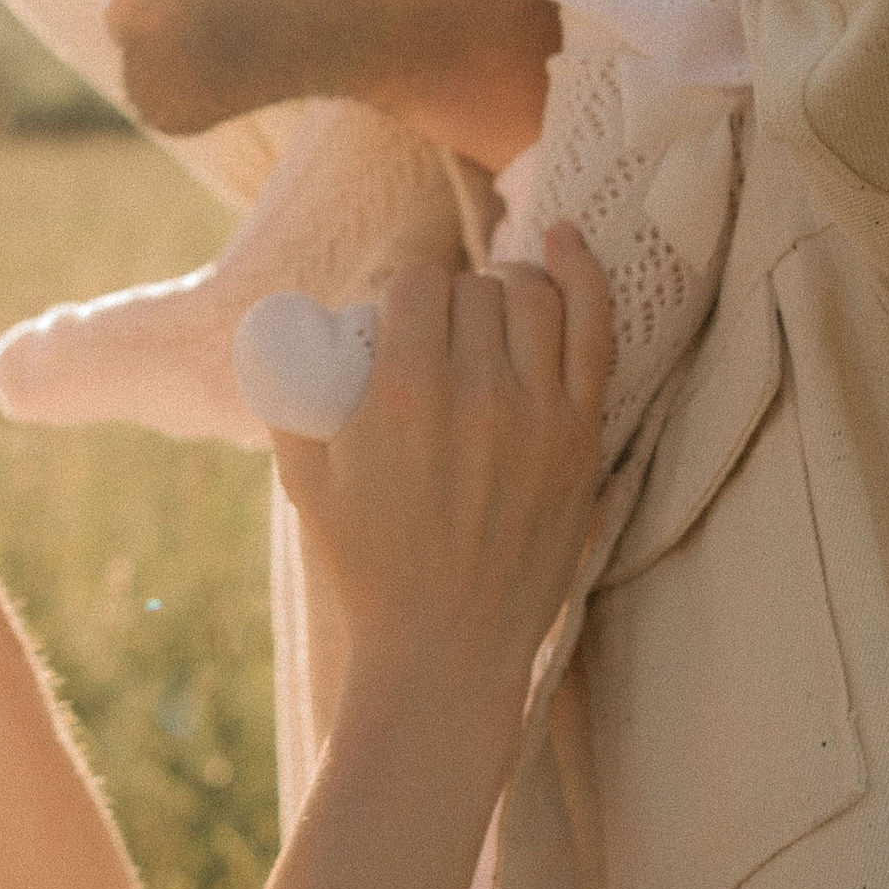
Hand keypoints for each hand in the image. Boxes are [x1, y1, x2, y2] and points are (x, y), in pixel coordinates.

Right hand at [272, 235, 609, 758]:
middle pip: (475, 288)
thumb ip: (292, 401)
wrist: (446, 648)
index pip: (418, 284)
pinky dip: (583, 274)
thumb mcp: (306, 480)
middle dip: (454, 297)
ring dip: (509, 285)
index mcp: (404, 393)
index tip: (401, 312)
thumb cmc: (369, 568)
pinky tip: (566, 240)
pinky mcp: (582, 438)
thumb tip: (296, 333)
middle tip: (441, 331)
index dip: (407, 289)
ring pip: (533, 296)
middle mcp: (478, 393)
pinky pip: (596, 329)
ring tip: (495, 302)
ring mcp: (541, 414)